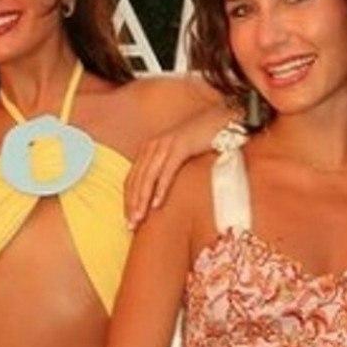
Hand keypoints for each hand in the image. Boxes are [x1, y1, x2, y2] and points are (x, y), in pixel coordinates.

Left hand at [124, 103, 235, 227]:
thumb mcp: (177, 156)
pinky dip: (160, 188)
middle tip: (130, 226)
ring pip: (148, 177)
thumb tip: (158, 196)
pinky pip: (167, 171)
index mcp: (148, 150)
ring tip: (140, 219)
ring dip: (142, 200)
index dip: (127, 200)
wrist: (219, 121)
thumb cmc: (199, 143)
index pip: (131, 179)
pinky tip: (157, 204)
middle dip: (131, 204)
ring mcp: (165, 145)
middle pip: (136, 180)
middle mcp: (152, 146)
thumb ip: (165, 170)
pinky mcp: (180, 146)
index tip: (127, 220)